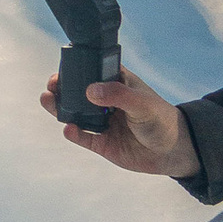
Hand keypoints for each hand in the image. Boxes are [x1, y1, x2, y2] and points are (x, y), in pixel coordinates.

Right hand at [40, 67, 198, 179]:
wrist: (174, 152)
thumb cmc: (163, 120)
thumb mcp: (143, 103)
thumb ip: (118, 95)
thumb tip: (90, 91)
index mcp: (117, 84)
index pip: (94, 71)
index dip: (78, 69)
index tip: (64, 69)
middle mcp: (107, 101)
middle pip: (78, 92)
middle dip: (62, 88)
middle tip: (52, 86)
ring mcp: (103, 122)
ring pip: (75, 113)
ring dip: (60, 108)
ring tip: (48, 102)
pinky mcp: (102, 143)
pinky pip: (83, 137)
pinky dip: (73, 133)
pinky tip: (68, 128)